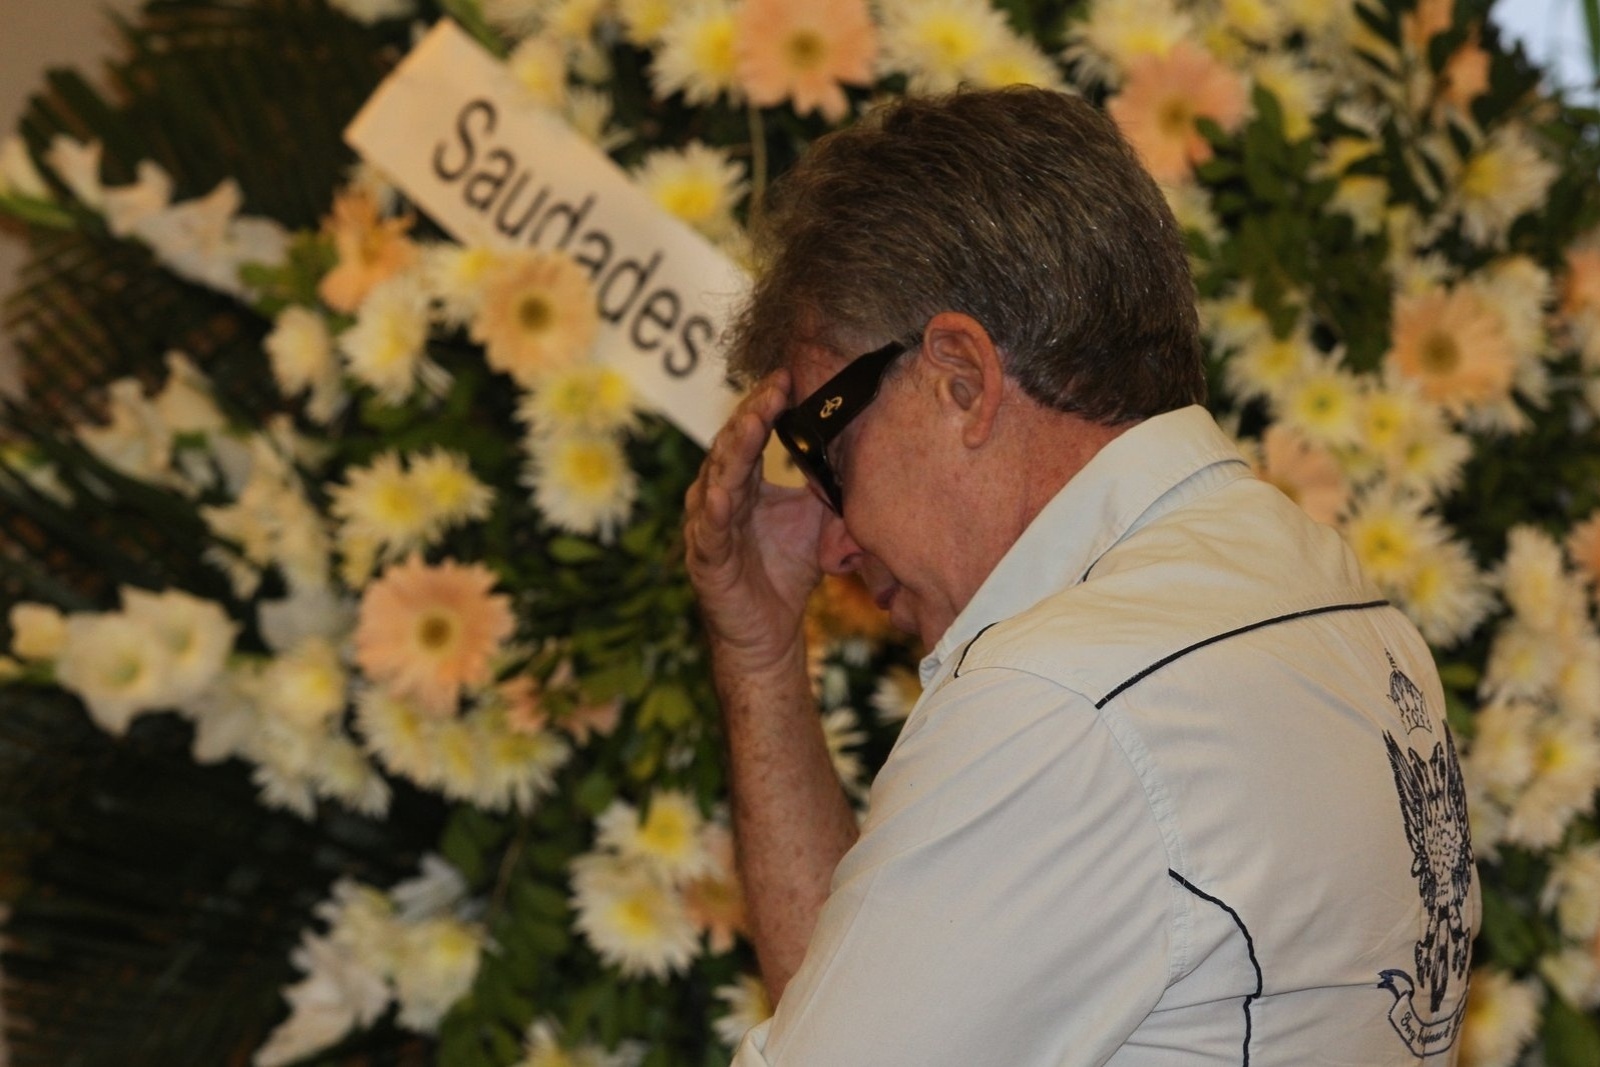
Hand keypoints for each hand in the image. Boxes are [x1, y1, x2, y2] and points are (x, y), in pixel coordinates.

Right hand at [684, 371, 826, 674]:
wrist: (770, 632)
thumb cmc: (786, 572)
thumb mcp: (816, 520)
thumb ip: (826, 485)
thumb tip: (862, 447)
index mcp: (743, 482)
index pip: (750, 433)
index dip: (766, 404)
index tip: (788, 374)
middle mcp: (719, 496)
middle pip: (732, 445)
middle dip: (752, 413)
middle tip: (775, 386)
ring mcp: (708, 526)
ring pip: (717, 478)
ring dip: (734, 449)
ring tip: (752, 422)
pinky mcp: (705, 559)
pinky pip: (709, 530)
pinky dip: (716, 511)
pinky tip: (725, 492)